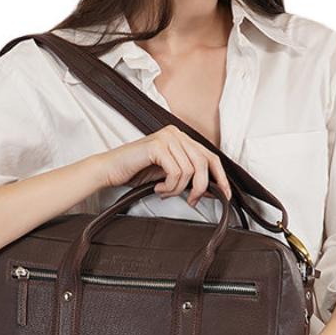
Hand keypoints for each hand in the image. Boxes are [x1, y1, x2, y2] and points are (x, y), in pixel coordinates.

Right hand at [100, 124, 231, 207]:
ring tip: (164, 191)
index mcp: (181, 137)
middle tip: (191, 201)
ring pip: (190, 171)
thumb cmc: (137, 172)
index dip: (221, 178)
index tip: (225, 195)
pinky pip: (176, 172)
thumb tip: (213, 189)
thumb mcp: (169, 174)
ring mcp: (167, 137)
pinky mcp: (157, 146)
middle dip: (201, 187)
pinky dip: (169, 186)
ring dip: (178, 189)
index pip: (211, 156)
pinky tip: (157, 188)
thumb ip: (190, 176)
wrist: (110, 170)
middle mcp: (176, 133)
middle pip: (204, 163)